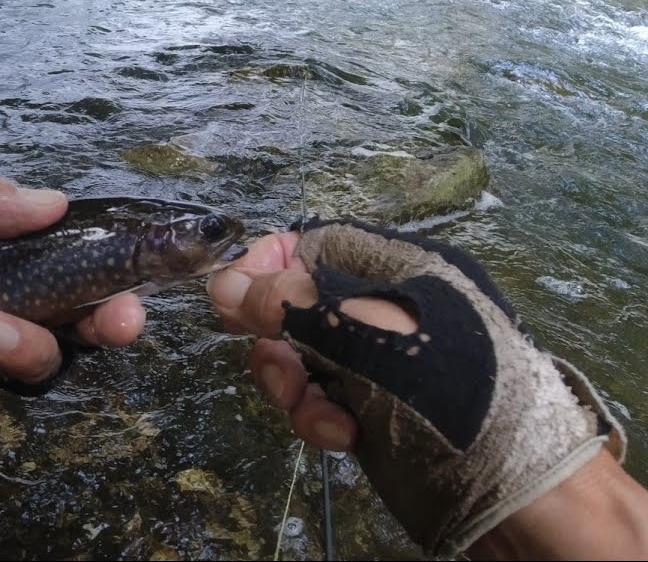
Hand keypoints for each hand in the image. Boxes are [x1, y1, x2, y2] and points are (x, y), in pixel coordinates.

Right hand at [205, 220, 626, 557]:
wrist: (510, 487)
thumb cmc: (449, 387)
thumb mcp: (365, 330)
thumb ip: (289, 304)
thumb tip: (220, 285)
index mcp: (395, 268)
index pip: (312, 244)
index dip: (265, 264)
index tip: (231, 297)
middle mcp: (381, 309)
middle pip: (292, 304)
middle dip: (274, 337)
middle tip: (280, 367)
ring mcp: (373, 363)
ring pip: (296, 358)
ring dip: (292, 385)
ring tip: (311, 407)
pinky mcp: (367, 409)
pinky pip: (315, 401)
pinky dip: (316, 417)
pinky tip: (341, 435)